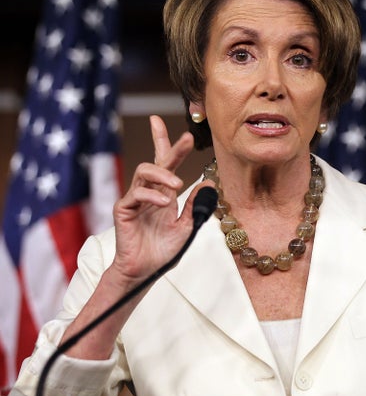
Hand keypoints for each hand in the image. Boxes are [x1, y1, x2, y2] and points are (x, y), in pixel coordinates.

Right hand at [111, 115, 208, 283]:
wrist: (146, 272)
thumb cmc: (163, 250)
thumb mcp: (187, 225)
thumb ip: (195, 204)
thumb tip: (210, 182)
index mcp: (164, 194)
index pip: (165, 163)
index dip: (165, 142)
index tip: (168, 123)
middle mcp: (149, 193)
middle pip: (156, 160)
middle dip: (168, 145)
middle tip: (187, 139)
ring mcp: (135, 200)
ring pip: (145, 172)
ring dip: (164, 174)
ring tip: (178, 185)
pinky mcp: (123, 210)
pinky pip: (136, 194)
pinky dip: (152, 195)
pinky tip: (164, 202)